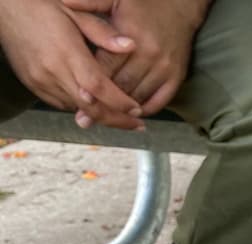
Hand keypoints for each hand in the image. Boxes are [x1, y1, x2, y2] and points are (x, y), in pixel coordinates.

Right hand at [0, 0, 141, 129]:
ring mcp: (40, 81)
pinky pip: (63, 104)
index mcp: (66, 52)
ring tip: (122, 116)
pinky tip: (96, 103)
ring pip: (77, 109)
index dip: (120, 103)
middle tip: (138, 124)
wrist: (6, 8)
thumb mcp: (76, 12)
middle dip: (117, 120)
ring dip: (101, 115)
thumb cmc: (43, 6)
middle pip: (90, 108)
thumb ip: (103, 33)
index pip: (98, 87)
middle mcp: (52, 71)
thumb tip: (131, 46)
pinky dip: (81, 107)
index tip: (137, 111)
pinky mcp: (33, 85)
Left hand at [64, 0, 211, 116]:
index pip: (107, 66)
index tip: (78, 96)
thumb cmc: (143, 4)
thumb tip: (63, 2)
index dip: (91, 82)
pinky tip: (130, 115)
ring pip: (139, 97)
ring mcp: (165, 69)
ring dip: (121, 111)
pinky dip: (145, 110)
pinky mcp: (176, 77)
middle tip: (85, 118)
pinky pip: (159, 101)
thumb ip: (89, 1)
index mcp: (131, 36)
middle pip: (122, 86)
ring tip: (103, 120)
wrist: (180, 8)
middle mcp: (150, 55)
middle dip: (103, 103)